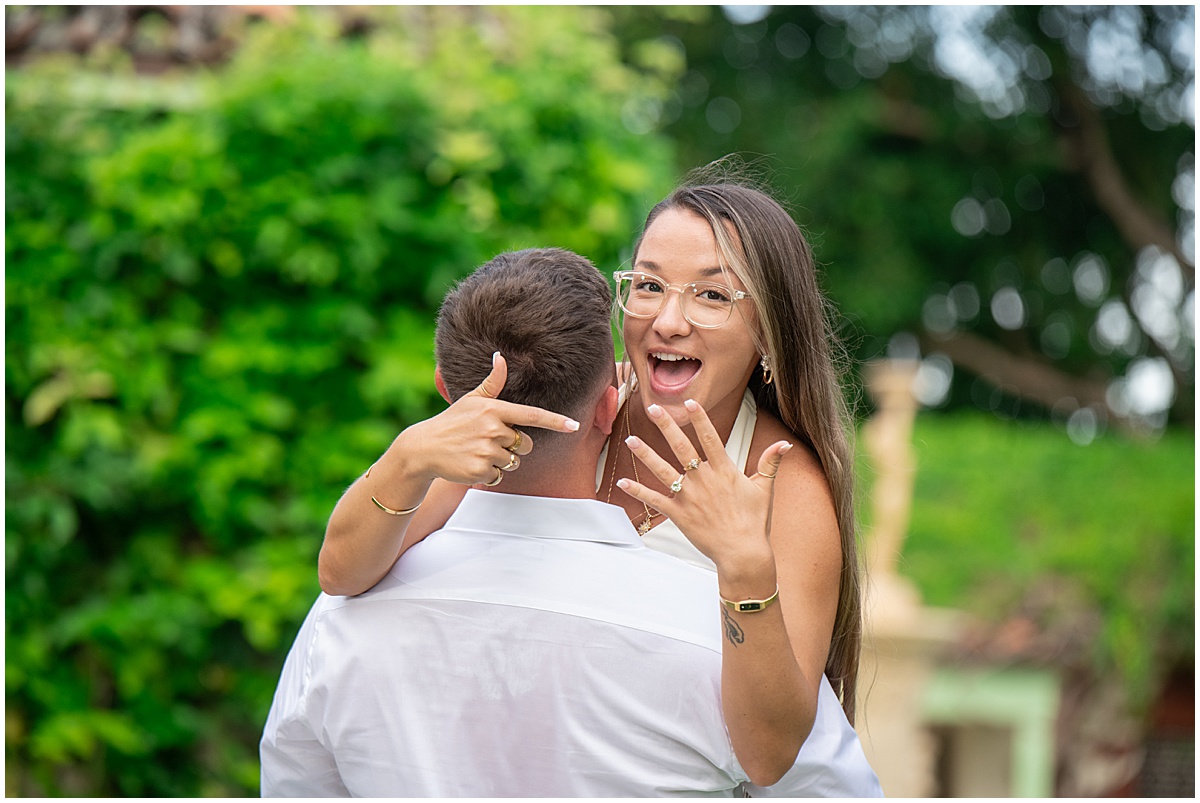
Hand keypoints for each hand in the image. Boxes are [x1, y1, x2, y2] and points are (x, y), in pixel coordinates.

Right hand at [397, 352, 579, 486]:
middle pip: (526, 444)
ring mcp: (487, 451)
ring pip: (513, 462)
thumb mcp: (471, 400)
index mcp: (494, 409)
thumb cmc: (451, 422)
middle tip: (488, 442)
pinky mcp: (481, 470)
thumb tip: (501, 357)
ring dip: (500, 461)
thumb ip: (492, 383)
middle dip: (514, 446)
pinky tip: (472, 465)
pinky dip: (489, 474)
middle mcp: (493, 429)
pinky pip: (499, 476)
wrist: (423, 448)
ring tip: (477, 452)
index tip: (574, 425)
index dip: (555, 421)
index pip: (532, 415)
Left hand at [617, 398, 789, 566]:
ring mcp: (689, 497)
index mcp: (724, 471)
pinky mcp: (679, 514)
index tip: (688, 402)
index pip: (709, 438)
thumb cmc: (755, 522)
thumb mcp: (765, 489)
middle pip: (681, 447)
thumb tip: (785, 443)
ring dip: (645, 455)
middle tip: (653, 409)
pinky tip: (622, 482)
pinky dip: (637, 491)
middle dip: (666, 426)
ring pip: (662, 470)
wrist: (743, 553)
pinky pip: (654, 500)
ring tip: (630, 440)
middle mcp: (704, 480)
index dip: (699, 419)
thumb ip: (771, 463)